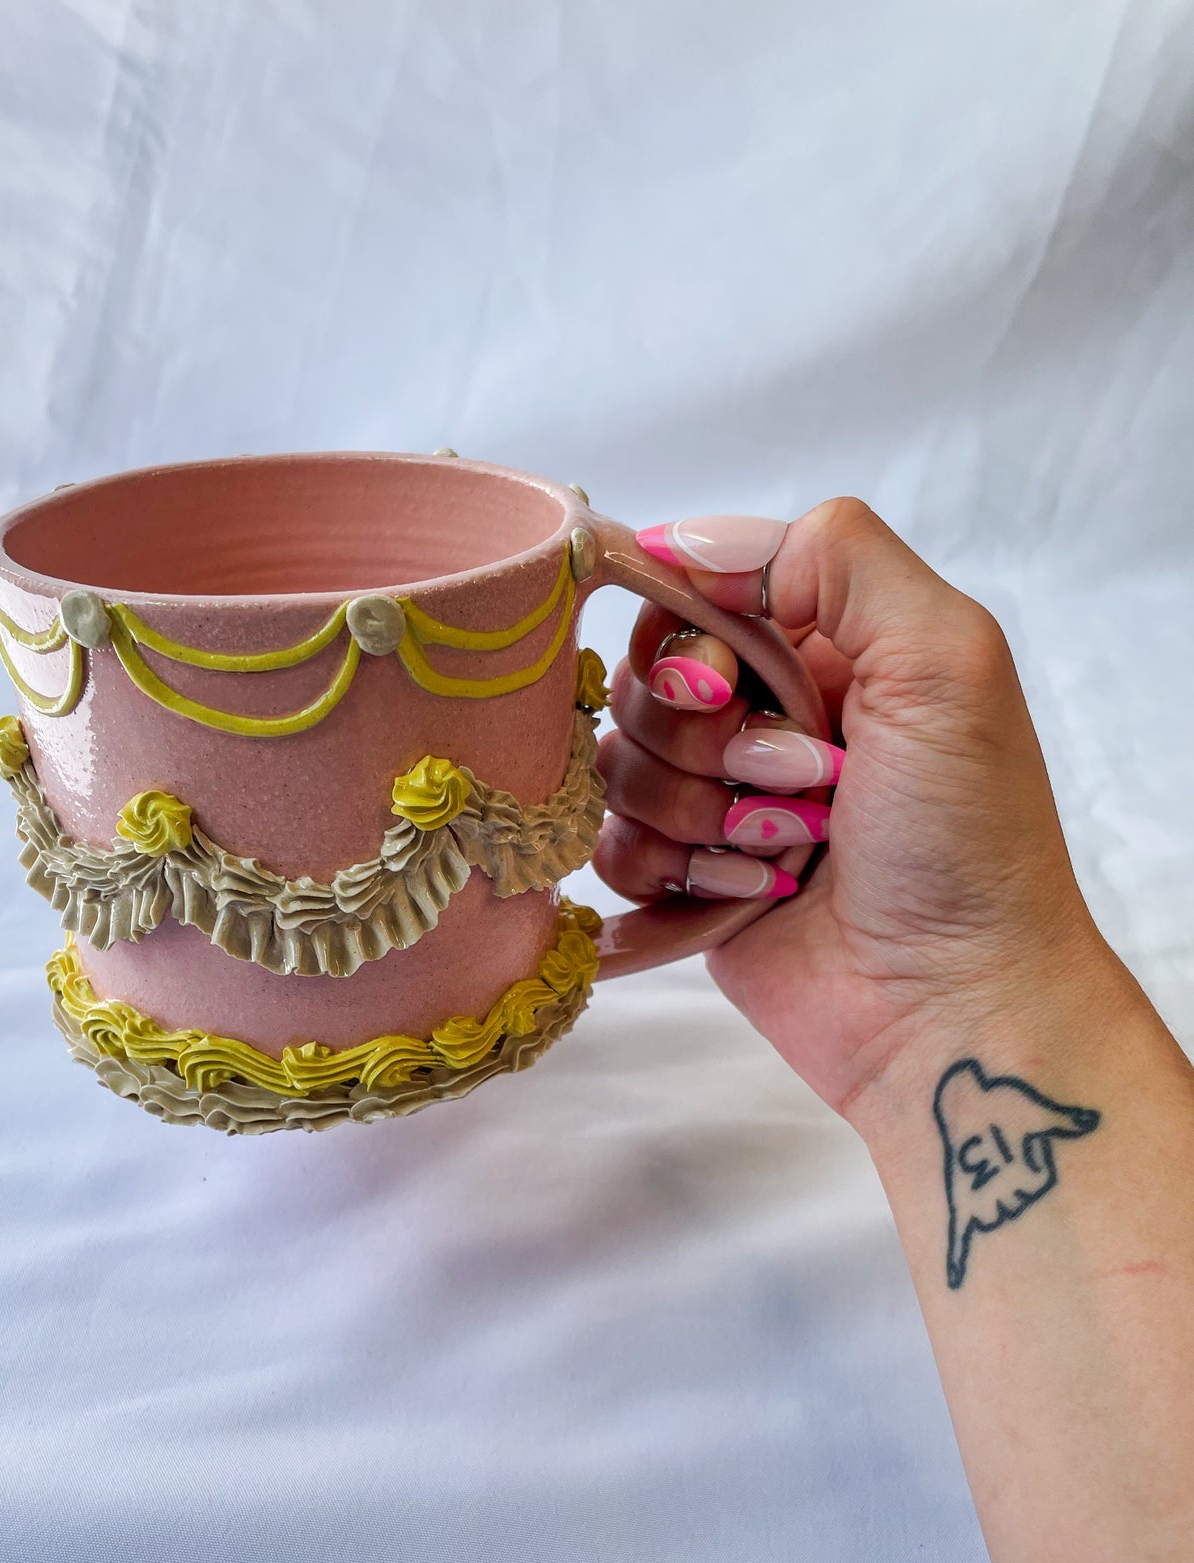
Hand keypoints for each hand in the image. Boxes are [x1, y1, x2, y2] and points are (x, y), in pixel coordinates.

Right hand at [594, 497, 1114, 1123]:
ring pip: (618, 764)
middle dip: (701, 735)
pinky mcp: (687, 884)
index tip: (732, 684)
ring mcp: (721, 803)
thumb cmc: (963, 836)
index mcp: (826, 651)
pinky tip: (745, 894)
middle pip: (644, 680)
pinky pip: (611, 849)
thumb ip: (838, 558)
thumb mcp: (945, 658)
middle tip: (796, 781)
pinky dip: (671, 872)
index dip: (691, 635)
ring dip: (696, 811)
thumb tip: (685, 543)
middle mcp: (766, 719)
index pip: (694, 593)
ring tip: (783, 851)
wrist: (950, 1007)